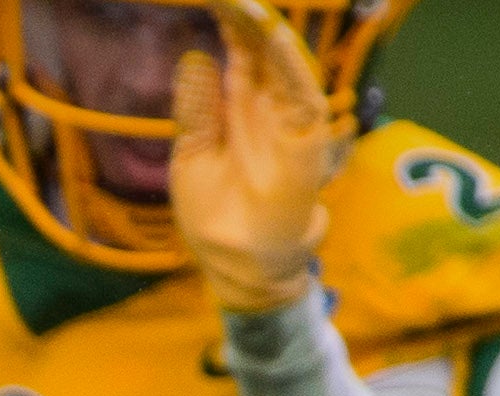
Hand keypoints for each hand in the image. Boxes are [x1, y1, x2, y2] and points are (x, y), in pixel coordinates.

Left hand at [170, 0, 339, 315]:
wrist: (234, 266)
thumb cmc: (215, 215)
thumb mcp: (193, 155)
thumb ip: (198, 109)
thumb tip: (195, 58)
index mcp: (241, 106)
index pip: (240, 51)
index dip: (230, 23)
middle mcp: (268, 106)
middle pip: (263, 48)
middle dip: (247, 18)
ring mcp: (289, 121)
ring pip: (284, 63)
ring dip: (268, 31)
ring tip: (247, 4)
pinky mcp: (306, 144)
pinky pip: (303, 98)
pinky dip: (291, 68)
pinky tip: (276, 39)